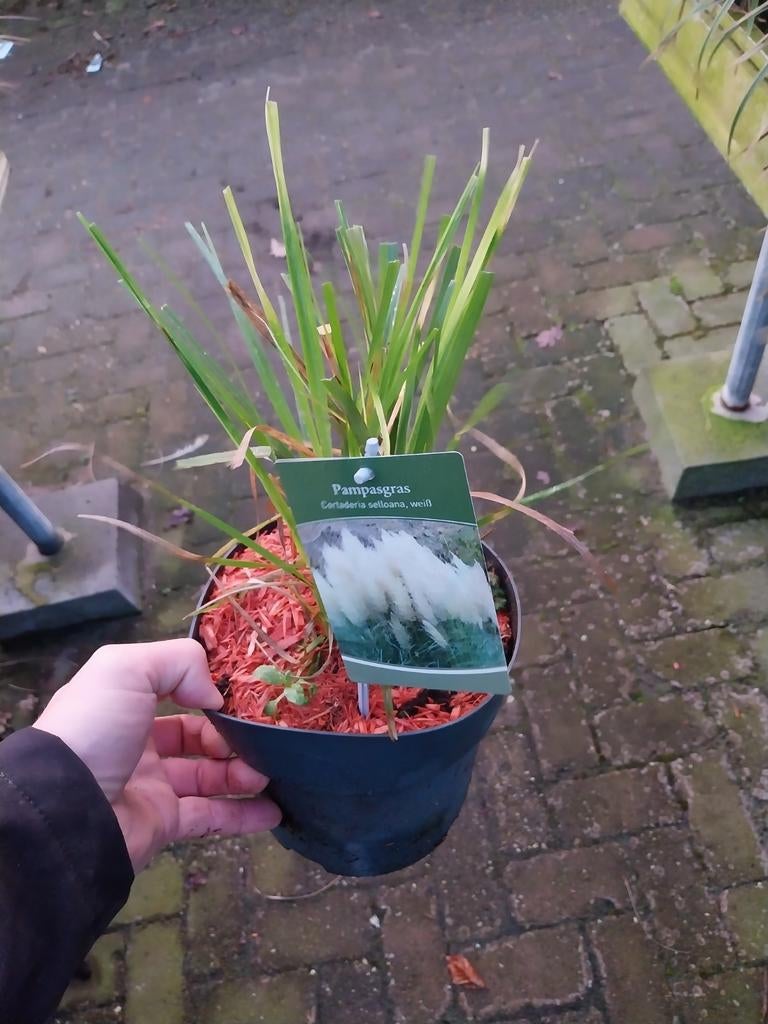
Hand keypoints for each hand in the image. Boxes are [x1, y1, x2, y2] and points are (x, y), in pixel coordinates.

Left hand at [33, 639, 280, 870]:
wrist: (66, 808)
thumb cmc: (93, 729)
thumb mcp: (125, 669)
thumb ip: (178, 662)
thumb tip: (214, 696)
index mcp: (125, 706)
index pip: (177, 694)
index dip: (210, 695)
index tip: (242, 697)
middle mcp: (139, 746)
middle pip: (199, 737)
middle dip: (233, 736)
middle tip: (261, 738)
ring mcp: (152, 787)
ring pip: (210, 776)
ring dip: (244, 772)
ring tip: (268, 770)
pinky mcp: (164, 824)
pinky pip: (211, 817)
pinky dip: (243, 815)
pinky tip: (273, 809)